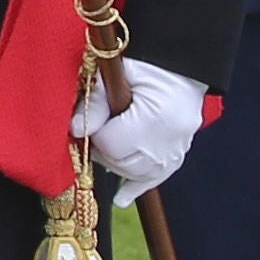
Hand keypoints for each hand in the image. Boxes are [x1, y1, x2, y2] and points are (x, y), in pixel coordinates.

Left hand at [82, 58, 209, 192]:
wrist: (186, 60)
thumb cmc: (148, 61)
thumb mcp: (118, 72)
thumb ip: (96, 102)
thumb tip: (74, 129)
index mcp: (157, 116)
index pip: (111, 144)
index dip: (94, 135)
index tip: (89, 121)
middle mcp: (171, 138)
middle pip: (124, 163)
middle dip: (104, 150)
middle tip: (96, 131)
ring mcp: (179, 148)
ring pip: (138, 174)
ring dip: (118, 164)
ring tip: (108, 147)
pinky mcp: (181, 151)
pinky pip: (157, 177)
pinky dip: (136, 186)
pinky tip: (120, 199)